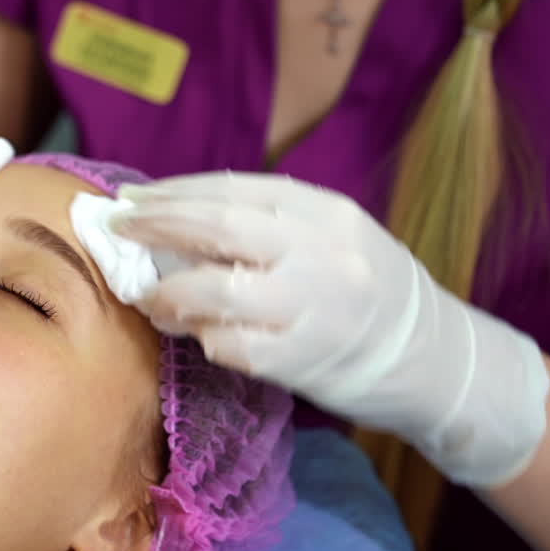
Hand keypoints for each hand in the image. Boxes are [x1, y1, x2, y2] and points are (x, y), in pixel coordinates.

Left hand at [111, 171, 548, 487]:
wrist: (435, 360)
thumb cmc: (367, 292)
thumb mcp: (332, 239)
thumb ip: (267, 225)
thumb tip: (177, 218)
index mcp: (326, 212)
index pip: (233, 190)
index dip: (174, 193)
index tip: (131, 199)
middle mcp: (321, 253)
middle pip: (217, 228)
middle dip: (156, 226)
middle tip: (114, 229)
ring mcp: (313, 308)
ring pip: (214, 291)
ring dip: (167, 292)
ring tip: (147, 295)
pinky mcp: (303, 360)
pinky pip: (230, 345)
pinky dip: (201, 336)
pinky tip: (191, 332)